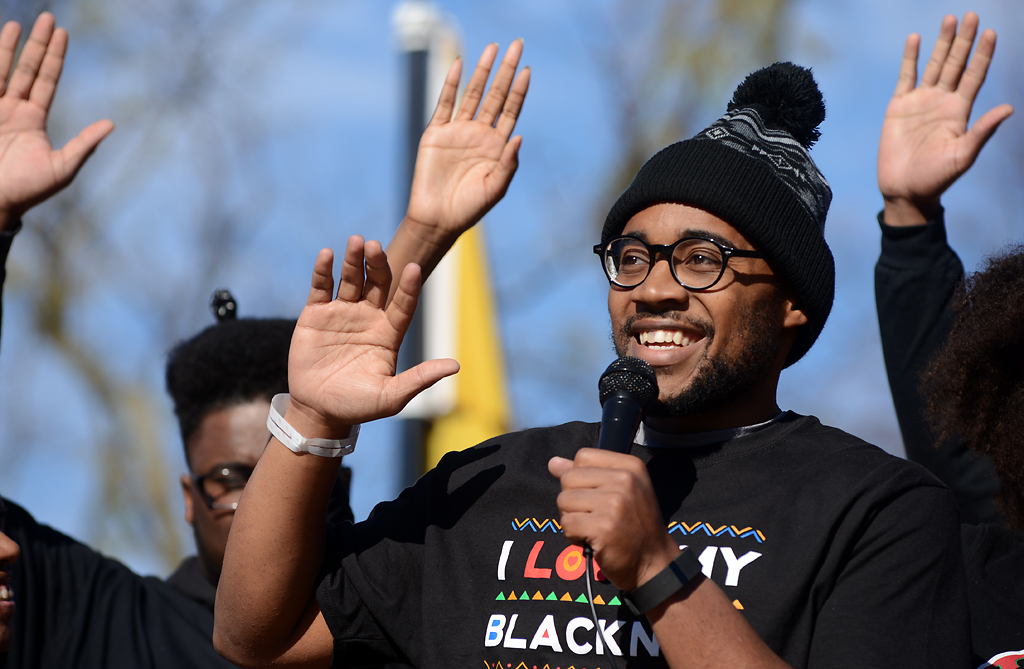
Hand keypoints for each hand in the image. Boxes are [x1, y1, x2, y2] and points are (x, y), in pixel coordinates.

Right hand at [0, 13, 113, 229]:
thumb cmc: (28, 190)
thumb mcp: (62, 167)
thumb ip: (84, 145)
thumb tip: (111, 124)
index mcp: (33, 119)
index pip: (47, 80)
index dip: (55, 57)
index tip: (62, 33)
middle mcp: (13, 109)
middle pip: (27, 68)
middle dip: (37, 44)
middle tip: (48, 17)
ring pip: (2, 69)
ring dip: (8, 46)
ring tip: (17, 23)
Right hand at [284, 237, 459, 437]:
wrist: (317, 410)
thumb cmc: (357, 406)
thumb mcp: (391, 396)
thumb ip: (420, 379)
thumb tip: (455, 366)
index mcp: (389, 333)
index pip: (403, 304)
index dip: (409, 287)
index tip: (415, 269)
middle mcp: (368, 317)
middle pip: (378, 283)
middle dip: (378, 264)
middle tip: (375, 246)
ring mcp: (342, 313)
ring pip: (351, 279)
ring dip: (353, 260)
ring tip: (356, 241)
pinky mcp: (316, 314)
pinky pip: (321, 287)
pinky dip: (323, 270)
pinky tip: (327, 255)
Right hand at [404, 40, 529, 245]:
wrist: (438, 218)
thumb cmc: (470, 208)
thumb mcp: (496, 188)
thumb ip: (509, 164)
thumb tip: (519, 137)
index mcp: (497, 146)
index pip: (511, 111)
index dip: (519, 90)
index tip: (527, 70)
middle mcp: (479, 133)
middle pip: (495, 95)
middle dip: (506, 71)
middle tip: (517, 46)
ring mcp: (458, 131)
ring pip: (473, 94)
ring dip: (482, 71)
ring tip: (492, 48)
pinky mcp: (436, 133)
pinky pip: (445, 103)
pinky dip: (452, 84)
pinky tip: (459, 65)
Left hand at [549, 449, 677, 591]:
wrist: (654, 563)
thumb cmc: (634, 526)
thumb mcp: (619, 491)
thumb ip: (586, 474)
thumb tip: (553, 463)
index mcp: (630, 466)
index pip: (583, 456)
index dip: (580, 478)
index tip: (596, 496)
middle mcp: (625, 480)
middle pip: (569, 478)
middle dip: (572, 501)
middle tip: (594, 517)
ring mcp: (615, 504)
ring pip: (563, 501)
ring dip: (572, 520)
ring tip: (594, 529)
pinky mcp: (603, 527)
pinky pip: (567, 524)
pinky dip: (573, 537)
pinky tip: (593, 541)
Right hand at [877, 12, 1012, 225]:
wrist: (904, 190)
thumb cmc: (936, 178)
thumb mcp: (963, 156)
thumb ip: (983, 131)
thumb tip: (1009, 108)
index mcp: (959, 111)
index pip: (975, 76)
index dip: (983, 55)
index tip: (991, 32)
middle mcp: (942, 102)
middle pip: (957, 64)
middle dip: (964, 40)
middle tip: (972, 15)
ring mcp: (920, 102)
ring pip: (934, 65)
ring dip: (942, 43)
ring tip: (950, 19)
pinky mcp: (898, 107)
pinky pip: (906, 77)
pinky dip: (911, 58)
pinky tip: (916, 39)